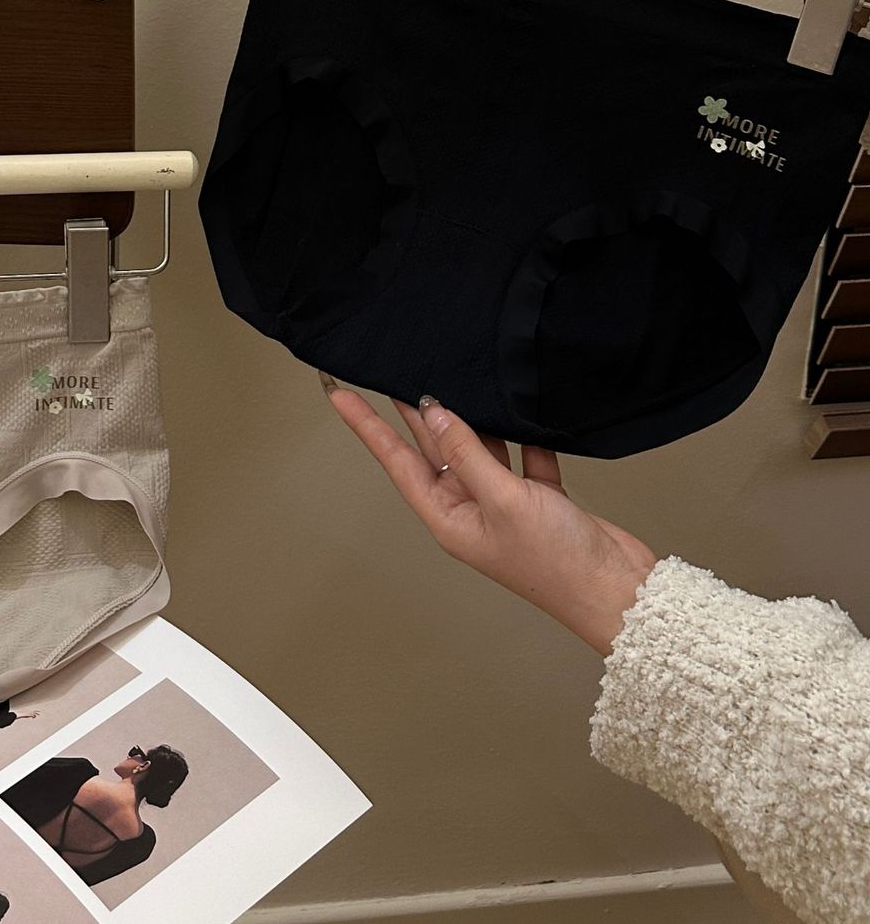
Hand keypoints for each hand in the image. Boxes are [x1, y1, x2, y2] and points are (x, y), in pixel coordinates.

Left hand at [321, 377, 656, 656]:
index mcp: (449, 518)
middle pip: (434, 450)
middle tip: (392, 370)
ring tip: (449, 374)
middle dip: (415, 412)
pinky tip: (516, 408)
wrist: (620, 591)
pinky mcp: (540, 498)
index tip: (340, 394)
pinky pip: (522, 456)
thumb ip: (468, 453)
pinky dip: (521, 434)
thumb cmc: (558, 564)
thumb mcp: (503, 501)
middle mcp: (471, 510)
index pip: (398, 462)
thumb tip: (435, 413)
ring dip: (469, 417)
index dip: (368, 427)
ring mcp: (505, 504)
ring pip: (477, 448)